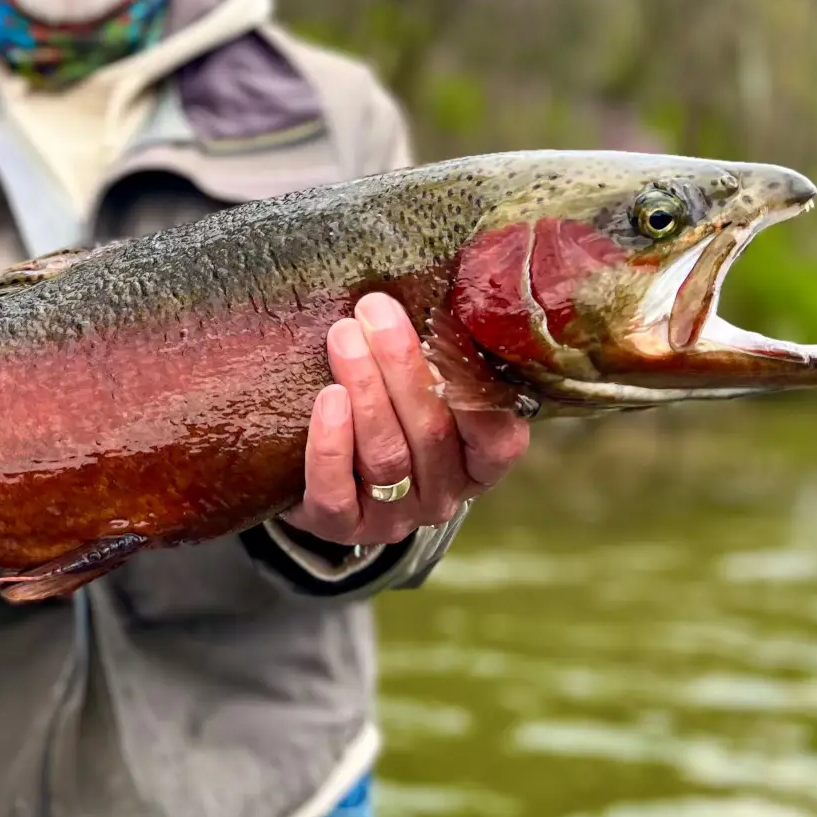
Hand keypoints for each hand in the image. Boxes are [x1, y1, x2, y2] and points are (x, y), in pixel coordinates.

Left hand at [281, 291, 529, 546]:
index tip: (442, 327)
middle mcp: (444, 496)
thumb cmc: (382, 412)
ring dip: (366, 390)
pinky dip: (331, 443)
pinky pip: (337, 491)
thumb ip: (432, 356)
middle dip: (402, 366)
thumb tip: (418, 289)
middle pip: (431, 433)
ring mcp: (394, 517)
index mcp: (477, 463)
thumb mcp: (418, 390)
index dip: (474, 388)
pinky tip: (328, 398)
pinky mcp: (341, 527)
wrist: (318, 477)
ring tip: (343, 337)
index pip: (499, 439)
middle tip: (374, 312)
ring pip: (387, 455)